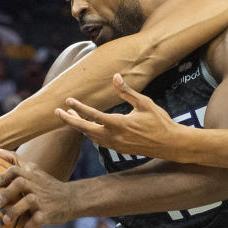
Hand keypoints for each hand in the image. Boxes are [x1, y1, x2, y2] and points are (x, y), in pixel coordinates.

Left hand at [0, 149, 75, 227]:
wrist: (72, 198)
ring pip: (29, 202)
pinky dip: (29, 226)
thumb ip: (15, 161)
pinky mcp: (49, 214)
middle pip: (20, 184)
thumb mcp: (34, 170)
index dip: (2, 176)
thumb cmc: (46, 185)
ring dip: (15, 211)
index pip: (16, 170)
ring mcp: (43, 199)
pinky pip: (38, 220)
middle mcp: (37, 185)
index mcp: (31, 175)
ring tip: (5, 221)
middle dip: (6, 194)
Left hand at [55, 73, 180, 158]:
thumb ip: (127, 91)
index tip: (67, 101)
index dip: (79, 107)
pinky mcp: (120, 150)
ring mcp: (116, 145)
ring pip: (91, 137)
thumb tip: (115, 77)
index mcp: (119, 124)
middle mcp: (114, 137)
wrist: (171, 145)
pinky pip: (100, 142)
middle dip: (70, 120)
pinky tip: (88, 128)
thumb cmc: (160, 121)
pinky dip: (91, 134)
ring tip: (70, 117)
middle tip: (57, 112)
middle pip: (85, 129)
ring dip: (80, 127)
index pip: (93, 115)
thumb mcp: (144, 103)